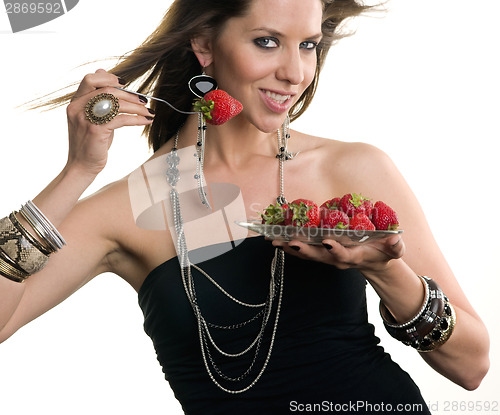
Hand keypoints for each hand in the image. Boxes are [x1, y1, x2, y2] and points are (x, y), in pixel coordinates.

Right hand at [65, 69, 153, 175]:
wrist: (82, 166)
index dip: (109, 78)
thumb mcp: (92, 116)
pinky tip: (145, 121)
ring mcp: (86, 118)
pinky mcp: (96, 130)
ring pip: (116, 103)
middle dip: (129, 94)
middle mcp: (78, 107)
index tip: (126, 84)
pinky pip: (120, 119)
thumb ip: (98, 98)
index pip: (90, 79)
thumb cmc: (90, 142)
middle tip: (143, 101)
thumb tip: (102, 71)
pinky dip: (136, 119)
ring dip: (136, 107)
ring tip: (149, 112)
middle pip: (107, 89)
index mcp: (76, 102)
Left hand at [271, 234, 404, 274]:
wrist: (373, 261)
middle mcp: (336, 259)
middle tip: (290, 242)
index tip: (328, 242)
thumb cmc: (382, 253)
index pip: (343, 255)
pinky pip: (303, 249)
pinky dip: (289, 243)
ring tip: (274, 240)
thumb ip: (395, 246)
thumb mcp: (393, 250)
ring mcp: (326, 257)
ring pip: (306, 254)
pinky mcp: (320, 253)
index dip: (335, 250)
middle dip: (304, 250)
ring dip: (290, 247)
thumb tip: (396, 239)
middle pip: (318, 256)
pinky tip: (276, 237)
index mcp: (353, 257)